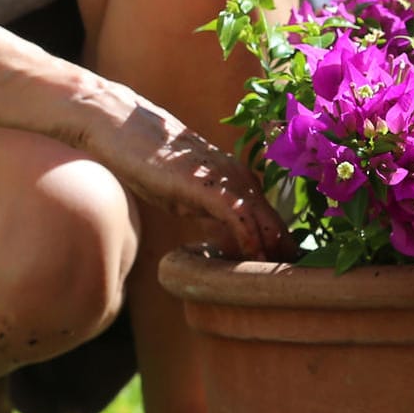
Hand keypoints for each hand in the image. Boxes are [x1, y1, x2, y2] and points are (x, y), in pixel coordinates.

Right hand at [68, 85, 285, 260]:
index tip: (285, 277)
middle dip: (285, 255)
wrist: (121, 127)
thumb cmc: (149, 162)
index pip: (271, 221)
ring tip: (280, 280)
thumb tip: (226, 241)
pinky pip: (240, 217)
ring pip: (265, 222)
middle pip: (276, 225)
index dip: (280, 250)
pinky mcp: (208, 184)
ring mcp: (227, 179)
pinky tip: (255, 261)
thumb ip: (210, 215)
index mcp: (239, 181)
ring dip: (274, 252)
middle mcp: (241, 178)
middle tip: (292, 285)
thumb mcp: (186, 197)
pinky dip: (251, 241)